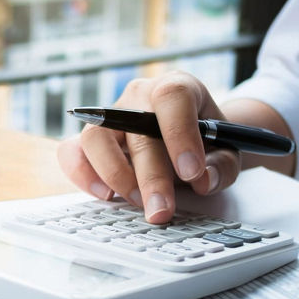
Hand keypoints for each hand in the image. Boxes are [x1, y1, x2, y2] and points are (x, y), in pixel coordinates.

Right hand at [57, 71, 241, 223]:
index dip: (179, 133)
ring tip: (138, 202)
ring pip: (96, 137)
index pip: (172, 97)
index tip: (191, 171)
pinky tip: (106, 195)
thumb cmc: (205, 142)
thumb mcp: (227, 151)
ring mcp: (109, 117)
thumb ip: (221, 166)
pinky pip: (71, 151)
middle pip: (136, 130)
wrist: (187, 141)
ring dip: (116, 175)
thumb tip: (202, 181)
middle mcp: (138, 97)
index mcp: (178, 88)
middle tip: (162, 210)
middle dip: (151, 176)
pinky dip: (83, 174)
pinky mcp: (90, 140)